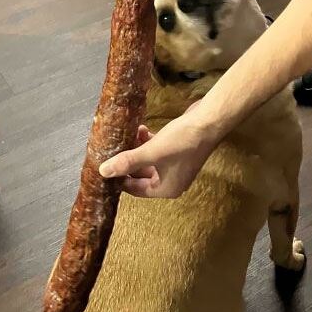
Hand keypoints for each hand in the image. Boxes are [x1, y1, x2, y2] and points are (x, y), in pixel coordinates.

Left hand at [99, 102, 214, 198]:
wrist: (209, 121)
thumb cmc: (181, 141)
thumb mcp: (151, 152)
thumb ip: (127, 162)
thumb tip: (102, 172)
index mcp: (167, 188)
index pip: (137, 190)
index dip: (120, 180)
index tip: (106, 168)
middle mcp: (172, 180)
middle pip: (142, 175)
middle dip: (129, 160)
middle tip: (115, 148)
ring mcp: (177, 165)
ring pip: (149, 160)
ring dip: (138, 148)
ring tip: (131, 133)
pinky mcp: (179, 150)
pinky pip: (158, 151)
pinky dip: (149, 142)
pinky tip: (143, 129)